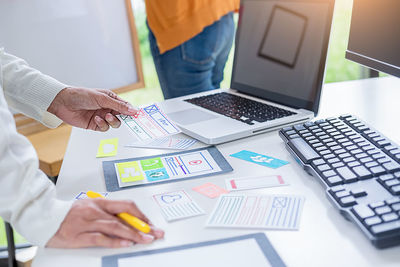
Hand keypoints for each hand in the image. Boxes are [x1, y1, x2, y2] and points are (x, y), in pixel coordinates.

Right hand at [46, 198, 163, 247]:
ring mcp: (88, 223)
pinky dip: (115, 241)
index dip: (141, 215)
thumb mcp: (91, 207)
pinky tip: (126, 243)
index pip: (126, 205)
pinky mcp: (80, 235)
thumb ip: (108, 213)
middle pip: (124, 217)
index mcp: (100, 202)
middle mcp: (96, 211)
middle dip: (142, 226)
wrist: (46, 217)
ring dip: (133, 234)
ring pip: (116, 227)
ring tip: (146, 239)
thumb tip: (129, 221)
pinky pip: (101, 238)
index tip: (150, 224)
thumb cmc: (70, 213)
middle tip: (155, 233)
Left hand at [47, 87, 137, 130]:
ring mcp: (102, 117)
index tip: (137, 115)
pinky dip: (102, 124)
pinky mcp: (95, 125)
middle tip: (121, 116)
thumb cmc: (81, 95)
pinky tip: (96, 119)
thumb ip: (119, 106)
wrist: (64, 103)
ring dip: (111, 121)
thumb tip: (133, 110)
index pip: (125, 106)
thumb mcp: (103, 98)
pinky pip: (105, 128)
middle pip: (122, 116)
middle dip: (121, 117)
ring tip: (105, 116)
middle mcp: (108, 108)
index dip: (131, 111)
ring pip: (114, 124)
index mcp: (111, 99)